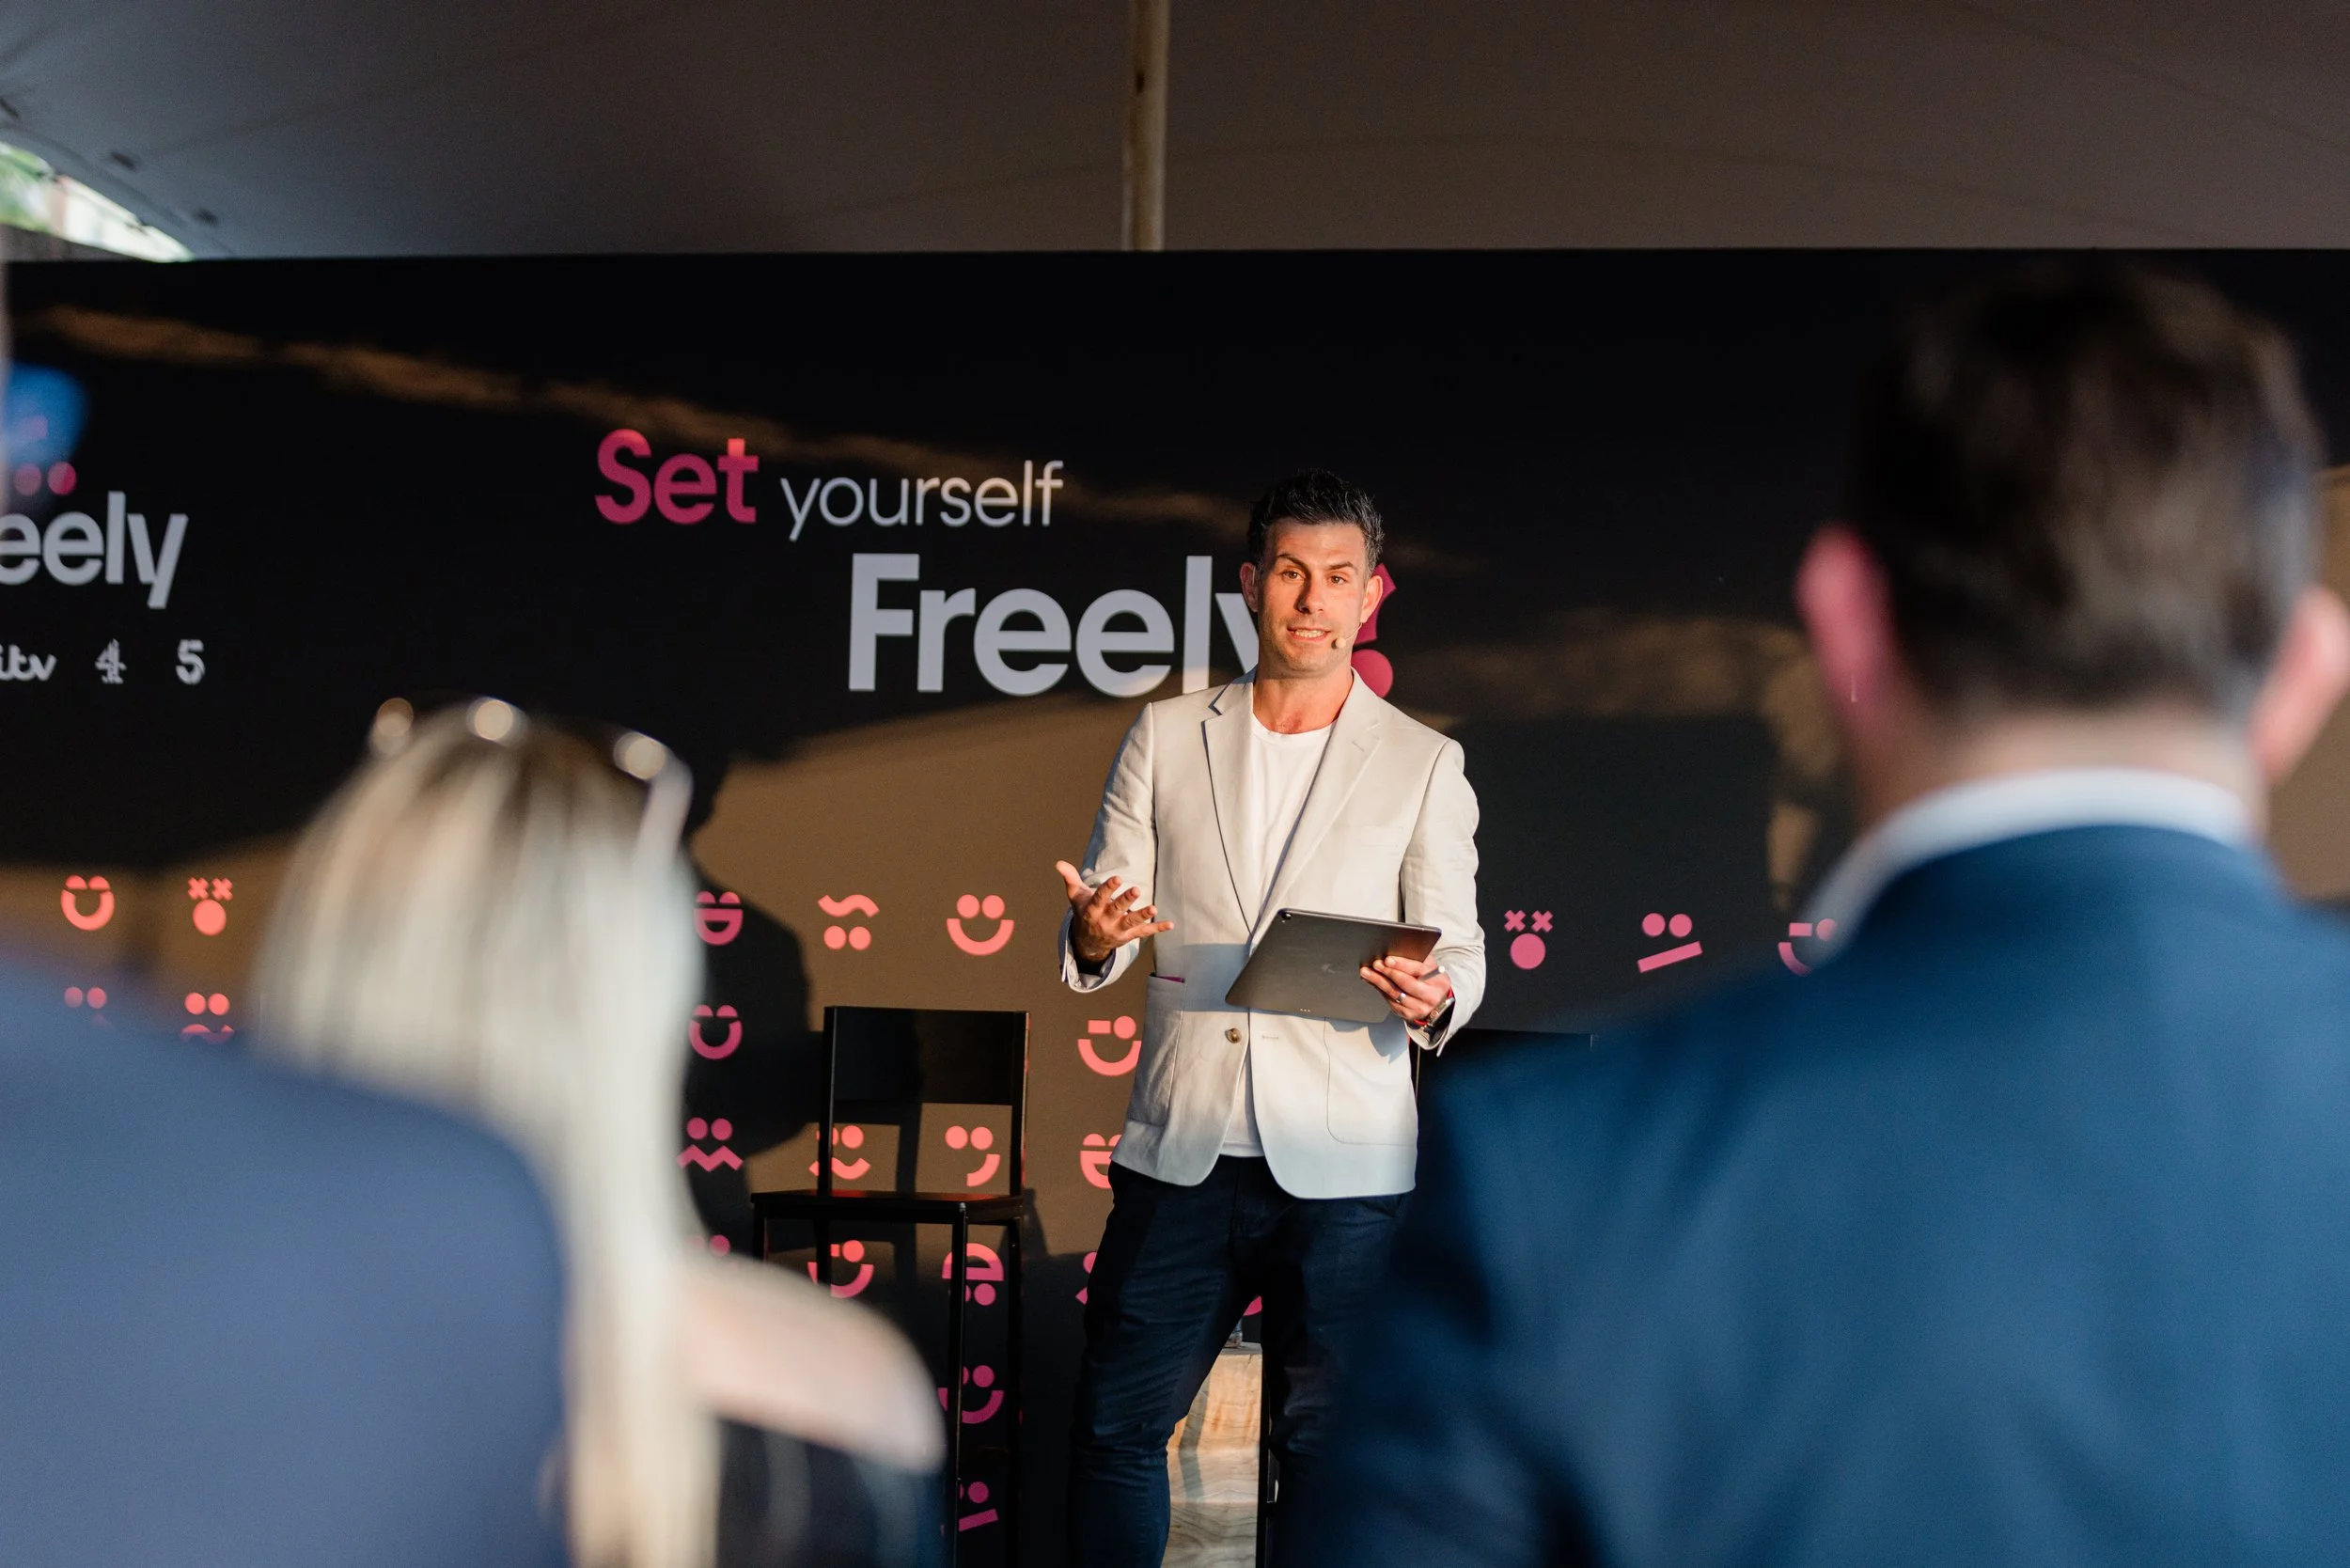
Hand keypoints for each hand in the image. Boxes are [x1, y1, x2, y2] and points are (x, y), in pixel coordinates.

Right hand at [1056, 860, 1172, 966]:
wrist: (1088, 943)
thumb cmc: (1084, 912)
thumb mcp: (1075, 896)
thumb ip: (1070, 878)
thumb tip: (1058, 863)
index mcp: (1092, 911)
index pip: (1099, 899)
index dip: (1108, 889)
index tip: (1117, 878)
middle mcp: (1105, 922)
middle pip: (1116, 910)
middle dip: (1126, 901)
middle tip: (1136, 890)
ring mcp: (1118, 930)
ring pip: (1131, 923)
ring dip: (1142, 916)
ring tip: (1153, 908)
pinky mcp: (1129, 936)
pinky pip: (1144, 932)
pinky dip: (1157, 929)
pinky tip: (1170, 924)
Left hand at [1360, 953, 1452, 1026]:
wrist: (1437, 1003)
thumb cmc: (1431, 981)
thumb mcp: (1430, 968)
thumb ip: (1417, 960)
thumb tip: (1394, 953)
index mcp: (1438, 980)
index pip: (1418, 970)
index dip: (1401, 964)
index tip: (1388, 960)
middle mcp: (1430, 996)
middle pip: (1405, 983)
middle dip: (1388, 972)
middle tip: (1376, 964)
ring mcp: (1419, 1007)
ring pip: (1395, 993)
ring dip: (1379, 981)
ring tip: (1367, 972)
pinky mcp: (1408, 1014)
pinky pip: (1391, 1001)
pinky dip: (1380, 990)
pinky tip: (1373, 981)